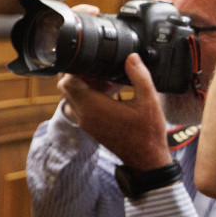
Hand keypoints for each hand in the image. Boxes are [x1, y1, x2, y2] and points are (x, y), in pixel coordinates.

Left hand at [59, 53, 170, 170]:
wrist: (146, 159)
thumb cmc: (148, 132)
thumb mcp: (149, 101)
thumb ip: (139, 76)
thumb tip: (131, 57)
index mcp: (94, 107)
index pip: (68, 83)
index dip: (75, 69)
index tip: (90, 62)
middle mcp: (84, 115)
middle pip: (66, 89)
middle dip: (77, 76)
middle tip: (97, 70)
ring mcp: (85, 123)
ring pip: (70, 98)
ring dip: (80, 87)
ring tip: (103, 81)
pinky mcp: (89, 128)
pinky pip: (78, 108)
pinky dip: (85, 98)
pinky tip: (107, 95)